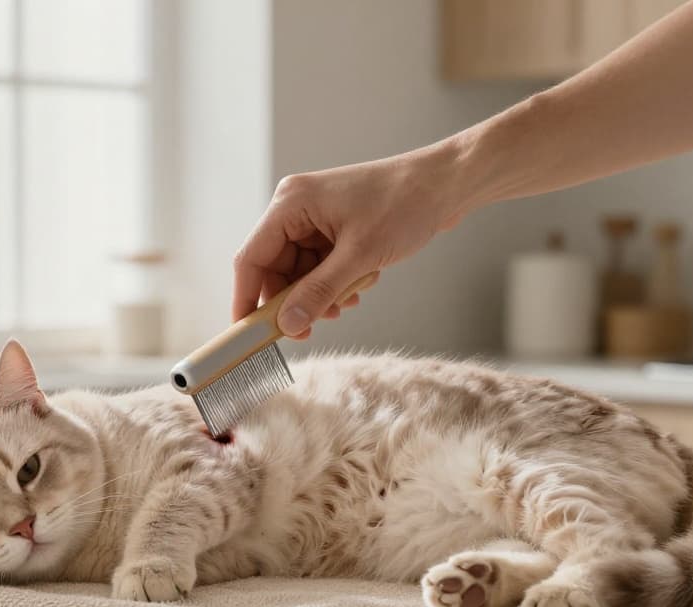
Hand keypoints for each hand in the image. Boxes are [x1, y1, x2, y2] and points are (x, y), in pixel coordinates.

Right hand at [231, 144, 464, 337]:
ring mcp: (316, 218)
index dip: (247, 299)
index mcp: (291, 203)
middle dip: (293, 301)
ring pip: (299, 273)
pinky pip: (320, 267)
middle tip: (309, 330)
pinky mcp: (334, 228)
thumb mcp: (360, 256)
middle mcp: (296, 208)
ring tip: (347, 302)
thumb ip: (320, 292)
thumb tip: (287, 325)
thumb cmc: (404, 204)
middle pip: (275, 269)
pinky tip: (358, 289)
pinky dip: (335, 284)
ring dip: (319, 295)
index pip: (252, 258)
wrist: (446, 185)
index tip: (247, 335)